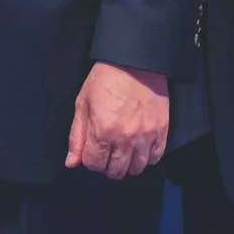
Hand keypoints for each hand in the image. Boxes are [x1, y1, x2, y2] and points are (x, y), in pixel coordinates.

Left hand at [65, 62, 169, 179]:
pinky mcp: (161, 130)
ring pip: (136, 168)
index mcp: (102, 131)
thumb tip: (72, 162)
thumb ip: (77, 136)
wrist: (134, 62)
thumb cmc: (105, 79)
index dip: (90, 160)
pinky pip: (155, 157)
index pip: (94, 164)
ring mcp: (145, 136)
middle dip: (107, 166)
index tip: (92, 152)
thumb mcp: (82, 104)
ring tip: (123, 153)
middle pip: (116, 171)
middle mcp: (125, 138)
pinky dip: (147, 158)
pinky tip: (139, 150)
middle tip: (107, 154)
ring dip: (127, 165)